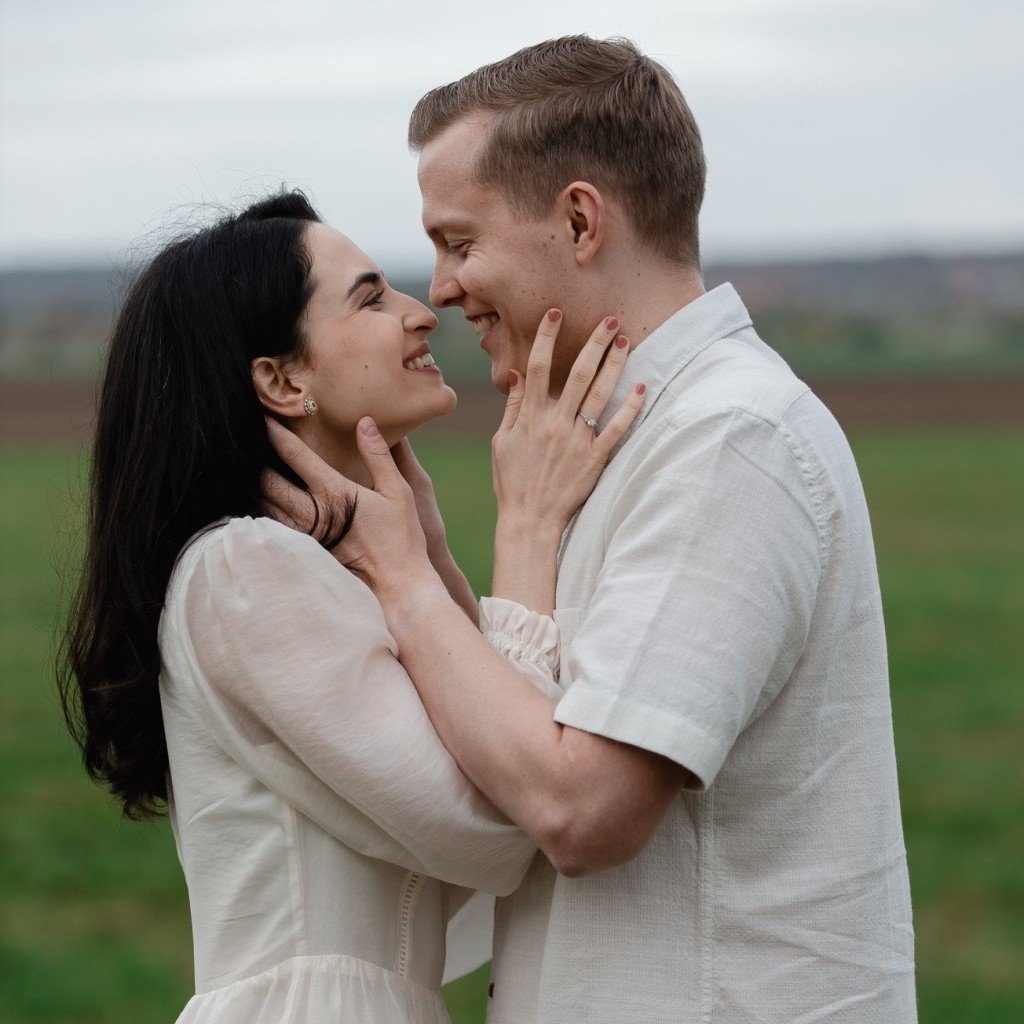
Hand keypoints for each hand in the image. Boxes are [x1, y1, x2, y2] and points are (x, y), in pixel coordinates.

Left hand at [263, 417, 439, 602]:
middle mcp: (312, 512)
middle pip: (268, 480)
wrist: (398, 586)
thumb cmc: (403, 538)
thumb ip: (378, 455)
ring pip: (266, 506)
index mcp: (333, 492)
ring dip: (257, 487)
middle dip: (255, 459)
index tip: (261, 415)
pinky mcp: (306, 551)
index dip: (274, 432)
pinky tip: (267, 503)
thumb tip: (365, 422)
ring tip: (251, 470)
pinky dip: (267, 511)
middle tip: (246, 441)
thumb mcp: (399, 490)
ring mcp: (306, 535)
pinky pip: (276, 527)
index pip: (293, 454)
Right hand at [492, 309, 645, 538]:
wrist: (530, 521)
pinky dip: (630, 408)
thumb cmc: (512, 482)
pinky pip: (616, 429)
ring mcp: (577, 441)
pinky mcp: (595, 460)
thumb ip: (512, 408)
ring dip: (614, 365)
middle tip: (610, 319)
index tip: (555, 314)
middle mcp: (555, 424)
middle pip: (578, 374)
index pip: (539, 368)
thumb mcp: (501, 443)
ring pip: (600, 395)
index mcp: (530, 418)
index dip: (547, 338)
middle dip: (594, 343)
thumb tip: (517, 375)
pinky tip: (641, 387)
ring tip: (626, 341)